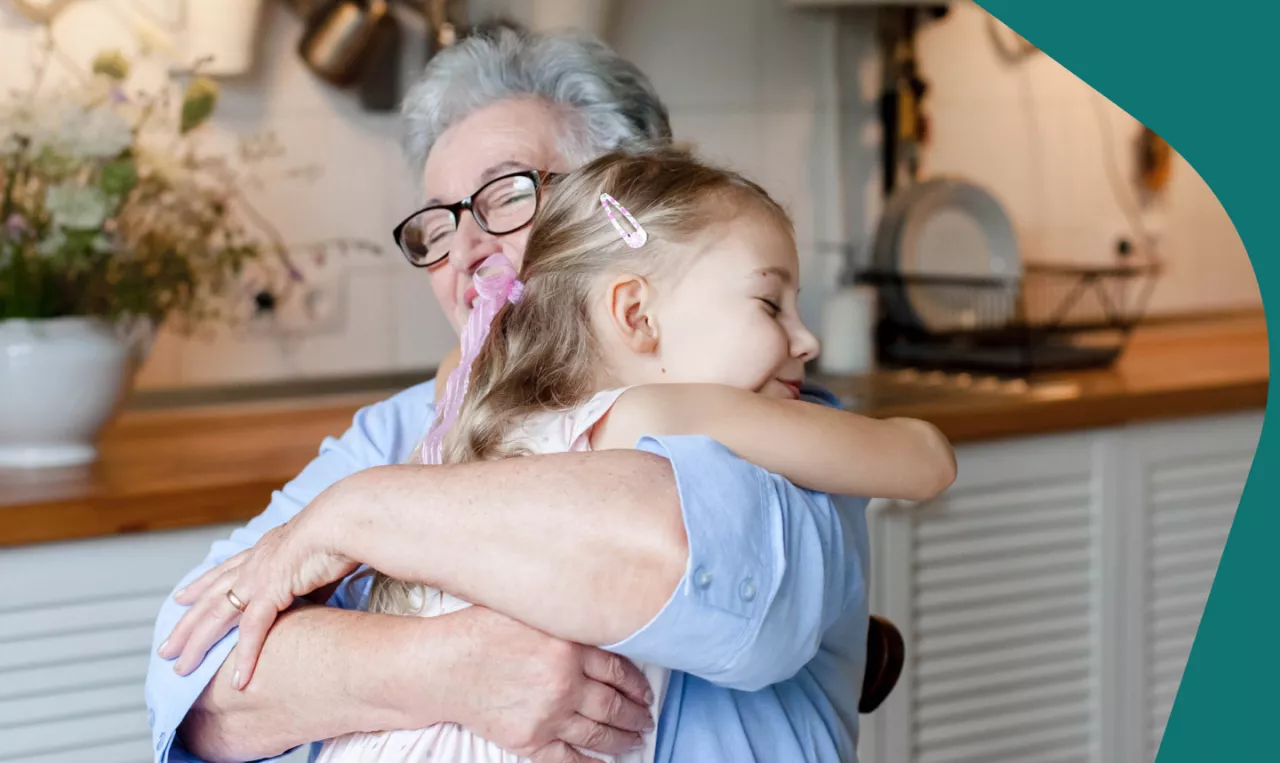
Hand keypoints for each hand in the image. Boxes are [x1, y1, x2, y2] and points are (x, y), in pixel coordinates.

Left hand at [158, 509, 356, 689]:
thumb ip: (307, 582)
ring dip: (197, 644)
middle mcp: (253, 563)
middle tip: (166, 647)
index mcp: (263, 551)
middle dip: (185, 624)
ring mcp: (257, 577)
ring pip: (217, 616)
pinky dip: (245, 655)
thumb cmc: (337, 535)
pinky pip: (253, 629)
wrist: (341, 522)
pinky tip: (238, 679)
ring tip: (181, 668)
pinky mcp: (271, 591)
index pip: (223, 572)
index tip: (181, 598)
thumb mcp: (315, 561)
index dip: (200, 586)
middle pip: (209, 598)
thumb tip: (314, 597)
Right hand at [446, 606, 656, 761]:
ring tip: (635, 740)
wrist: (441, 667)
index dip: (636, 683)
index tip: (646, 691)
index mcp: (569, 645)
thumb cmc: (478, 631)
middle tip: (646, 718)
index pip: (618, 669)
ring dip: (622, 739)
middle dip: (636, 714)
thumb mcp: (528, 609)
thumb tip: (596, 620)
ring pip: (598, 732)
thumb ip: (564, 617)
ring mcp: (549, 714)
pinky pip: (570, 758)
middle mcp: (565, 682)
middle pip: (614, 703)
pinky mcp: (530, 739)